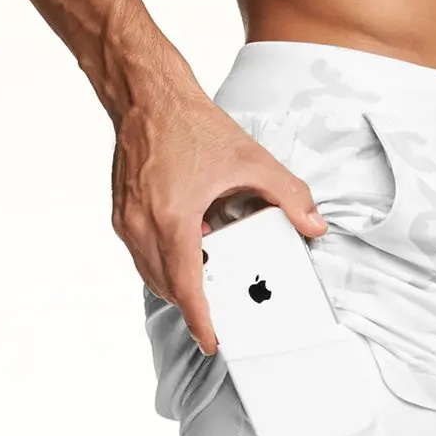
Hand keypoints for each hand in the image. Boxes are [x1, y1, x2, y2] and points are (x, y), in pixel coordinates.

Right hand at [110, 85, 326, 354]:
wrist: (145, 94)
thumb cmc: (189, 124)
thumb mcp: (250, 160)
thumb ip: (289, 195)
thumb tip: (314, 225)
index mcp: (174, 220)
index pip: (187, 288)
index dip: (201, 320)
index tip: (212, 341)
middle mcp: (143, 226)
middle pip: (169, 288)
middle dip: (195, 304)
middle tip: (221, 312)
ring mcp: (128, 221)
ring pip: (152, 275)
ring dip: (179, 284)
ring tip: (209, 278)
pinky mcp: (121, 214)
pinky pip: (143, 256)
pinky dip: (165, 263)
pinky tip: (190, 246)